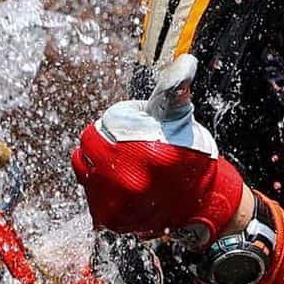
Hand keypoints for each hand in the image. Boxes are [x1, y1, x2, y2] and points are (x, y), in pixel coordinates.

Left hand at [69, 57, 246, 245]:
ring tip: (122, 168)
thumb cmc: (188, 154)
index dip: (105, 130)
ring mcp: (117, 204)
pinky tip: (122, 188)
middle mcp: (126, 182)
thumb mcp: (181, 119)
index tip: (121, 132)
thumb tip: (185, 62)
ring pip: (85, 176)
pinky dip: (101, 191)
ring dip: (97, 169)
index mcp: (140, 153)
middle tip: (121, 150)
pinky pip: (91, 197)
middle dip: (99, 148)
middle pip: (85, 155)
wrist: (199, 202)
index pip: (91, 135)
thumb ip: (173, 92)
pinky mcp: (113, 220)